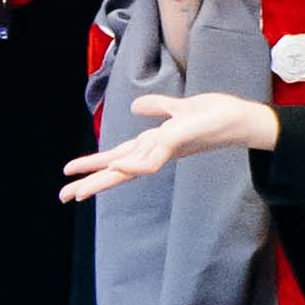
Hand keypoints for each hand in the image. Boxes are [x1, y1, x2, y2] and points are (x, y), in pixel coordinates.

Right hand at [59, 87, 277, 205]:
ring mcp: (167, 148)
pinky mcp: (180, 141)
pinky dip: (135, 163)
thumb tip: (135, 107)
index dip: (94, 166)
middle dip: (91, 183)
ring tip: (79, 191)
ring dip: (105, 178)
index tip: (69, 177)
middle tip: (63, 197)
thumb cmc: (215, 115)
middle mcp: (157, 151)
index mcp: (154, 144)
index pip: (118, 157)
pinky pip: (153, 156)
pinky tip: (117, 164)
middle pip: (118, 169)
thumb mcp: (180, 108)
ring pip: (131, 168)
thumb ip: (158, 108)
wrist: (241, 118)